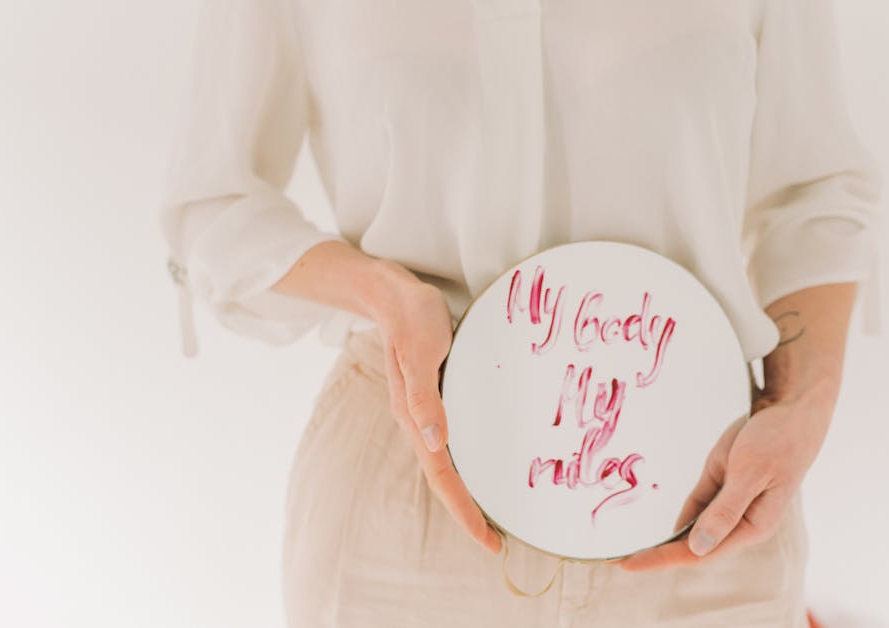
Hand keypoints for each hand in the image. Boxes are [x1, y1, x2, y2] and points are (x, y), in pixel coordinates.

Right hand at [368, 260, 502, 554]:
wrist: (391, 293)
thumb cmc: (410, 318)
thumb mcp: (420, 351)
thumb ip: (424, 396)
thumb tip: (434, 442)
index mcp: (414, 418)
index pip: (441, 477)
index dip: (464, 511)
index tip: (489, 541)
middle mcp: (419, 421)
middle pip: (444, 479)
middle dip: (468, 511)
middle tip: (498, 539)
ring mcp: (426, 410)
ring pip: (447, 463)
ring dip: (468, 490)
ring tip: (494, 511)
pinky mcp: (435, 396)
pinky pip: (452, 441)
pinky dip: (469, 460)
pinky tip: (484, 459)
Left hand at [615, 381, 837, 570]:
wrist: (791, 410)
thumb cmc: (778, 441)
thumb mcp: (750, 474)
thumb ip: (725, 512)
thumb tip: (697, 547)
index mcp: (752, 526)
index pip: (700, 553)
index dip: (663, 559)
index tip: (631, 564)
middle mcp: (740, 520)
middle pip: (694, 546)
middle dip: (660, 555)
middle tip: (621, 562)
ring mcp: (730, 500)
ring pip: (693, 527)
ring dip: (668, 539)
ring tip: (636, 552)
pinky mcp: (723, 480)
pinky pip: (697, 505)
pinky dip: (681, 516)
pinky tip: (662, 530)